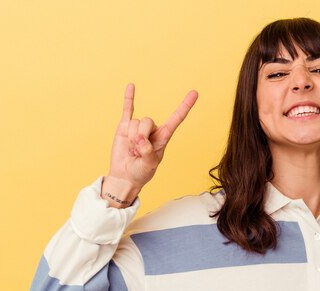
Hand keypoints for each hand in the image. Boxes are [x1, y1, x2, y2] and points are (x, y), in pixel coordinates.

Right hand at [102, 83, 197, 206]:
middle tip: (137, 152)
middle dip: (140, 136)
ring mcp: (139, 127)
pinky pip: (127, 109)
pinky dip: (129, 98)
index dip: (185, 106)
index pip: (176, 119)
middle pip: (147, 121)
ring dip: (130, 138)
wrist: (124, 176)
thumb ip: (147, 152)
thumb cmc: (141, 172)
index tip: (195, 93)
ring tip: (131, 150)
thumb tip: (140, 138)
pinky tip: (131, 86)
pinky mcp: (125, 126)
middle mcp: (153, 129)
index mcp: (164, 137)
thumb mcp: (149, 165)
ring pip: (135, 122)